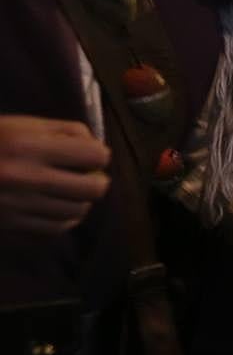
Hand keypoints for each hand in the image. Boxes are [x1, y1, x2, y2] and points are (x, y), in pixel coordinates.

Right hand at [0, 115, 109, 234]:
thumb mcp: (17, 125)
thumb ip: (60, 131)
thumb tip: (96, 144)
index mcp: (29, 146)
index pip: (96, 155)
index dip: (97, 154)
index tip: (88, 155)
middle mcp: (28, 178)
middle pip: (95, 188)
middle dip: (96, 180)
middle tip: (85, 176)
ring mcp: (20, 207)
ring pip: (79, 211)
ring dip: (79, 201)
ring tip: (66, 192)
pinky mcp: (12, 228)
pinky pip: (57, 229)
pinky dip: (63, 219)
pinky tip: (52, 208)